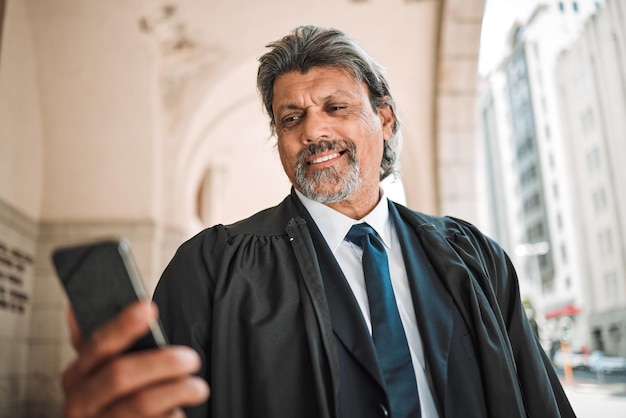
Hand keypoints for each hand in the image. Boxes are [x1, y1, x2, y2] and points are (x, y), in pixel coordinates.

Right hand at [62, 301, 209, 417]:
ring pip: (140, 404)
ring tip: (199, 387)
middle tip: (191, 359)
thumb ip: (99, 346)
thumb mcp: (98, 375)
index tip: (149, 308)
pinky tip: (180, 411)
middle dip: (161, 363)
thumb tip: (77, 308)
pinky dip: (172, 416)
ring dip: (176, 392)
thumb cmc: (112, 402)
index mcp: (78, 375)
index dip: (123, 326)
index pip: (98, 345)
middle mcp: (80, 402)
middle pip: (120, 375)